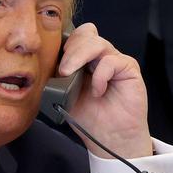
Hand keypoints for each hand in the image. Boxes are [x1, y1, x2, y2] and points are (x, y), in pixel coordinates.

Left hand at [57, 23, 152, 158]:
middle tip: (62, 71)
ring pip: (97, 43)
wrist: (110, 137)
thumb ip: (57, 77)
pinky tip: (97, 91)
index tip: (52, 60)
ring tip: (70, 75)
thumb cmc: (89, 118)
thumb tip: (44, 65)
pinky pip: (111, 61)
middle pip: (84, 34)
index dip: (62, 43)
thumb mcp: (64, 96)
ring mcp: (114, 61)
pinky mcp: (128, 68)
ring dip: (79, 57)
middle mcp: (98, 57)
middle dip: (69, 50)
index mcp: (82, 60)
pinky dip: (100, 75)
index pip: (73, 37)